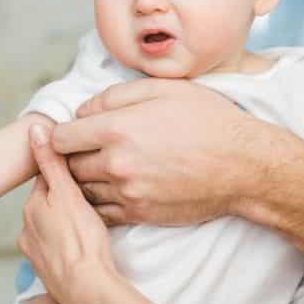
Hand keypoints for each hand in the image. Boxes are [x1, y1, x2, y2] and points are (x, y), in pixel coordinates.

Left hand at [18, 125, 116, 303]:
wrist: (86, 289)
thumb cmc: (83, 241)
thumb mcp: (69, 193)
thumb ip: (52, 163)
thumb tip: (34, 130)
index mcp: (32, 206)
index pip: (47, 179)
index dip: (67, 175)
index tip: (85, 175)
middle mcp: (27, 229)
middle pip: (48, 204)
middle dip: (65, 202)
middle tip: (93, 203)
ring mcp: (35, 252)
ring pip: (51, 228)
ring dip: (65, 226)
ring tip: (90, 229)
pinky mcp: (46, 272)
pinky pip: (56, 251)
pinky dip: (67, 248)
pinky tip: (84, 250)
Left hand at [51, 78, 288, 226]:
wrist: (244, 166)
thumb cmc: (209, 121)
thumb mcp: (164, 89)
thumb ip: (115, 95)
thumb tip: (83, 111)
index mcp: (117, 129)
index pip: (60, 138)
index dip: (62, 133)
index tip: (74, 132)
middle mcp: (116, 164)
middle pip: (68, 167)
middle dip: (73, 157)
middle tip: (88, 150)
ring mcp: (128, 193)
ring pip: (83, 191)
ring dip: (87, 181)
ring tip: (105, 168)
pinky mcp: (141, 214)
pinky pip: (102, 212)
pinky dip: (101, 202)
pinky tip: (117, 188)